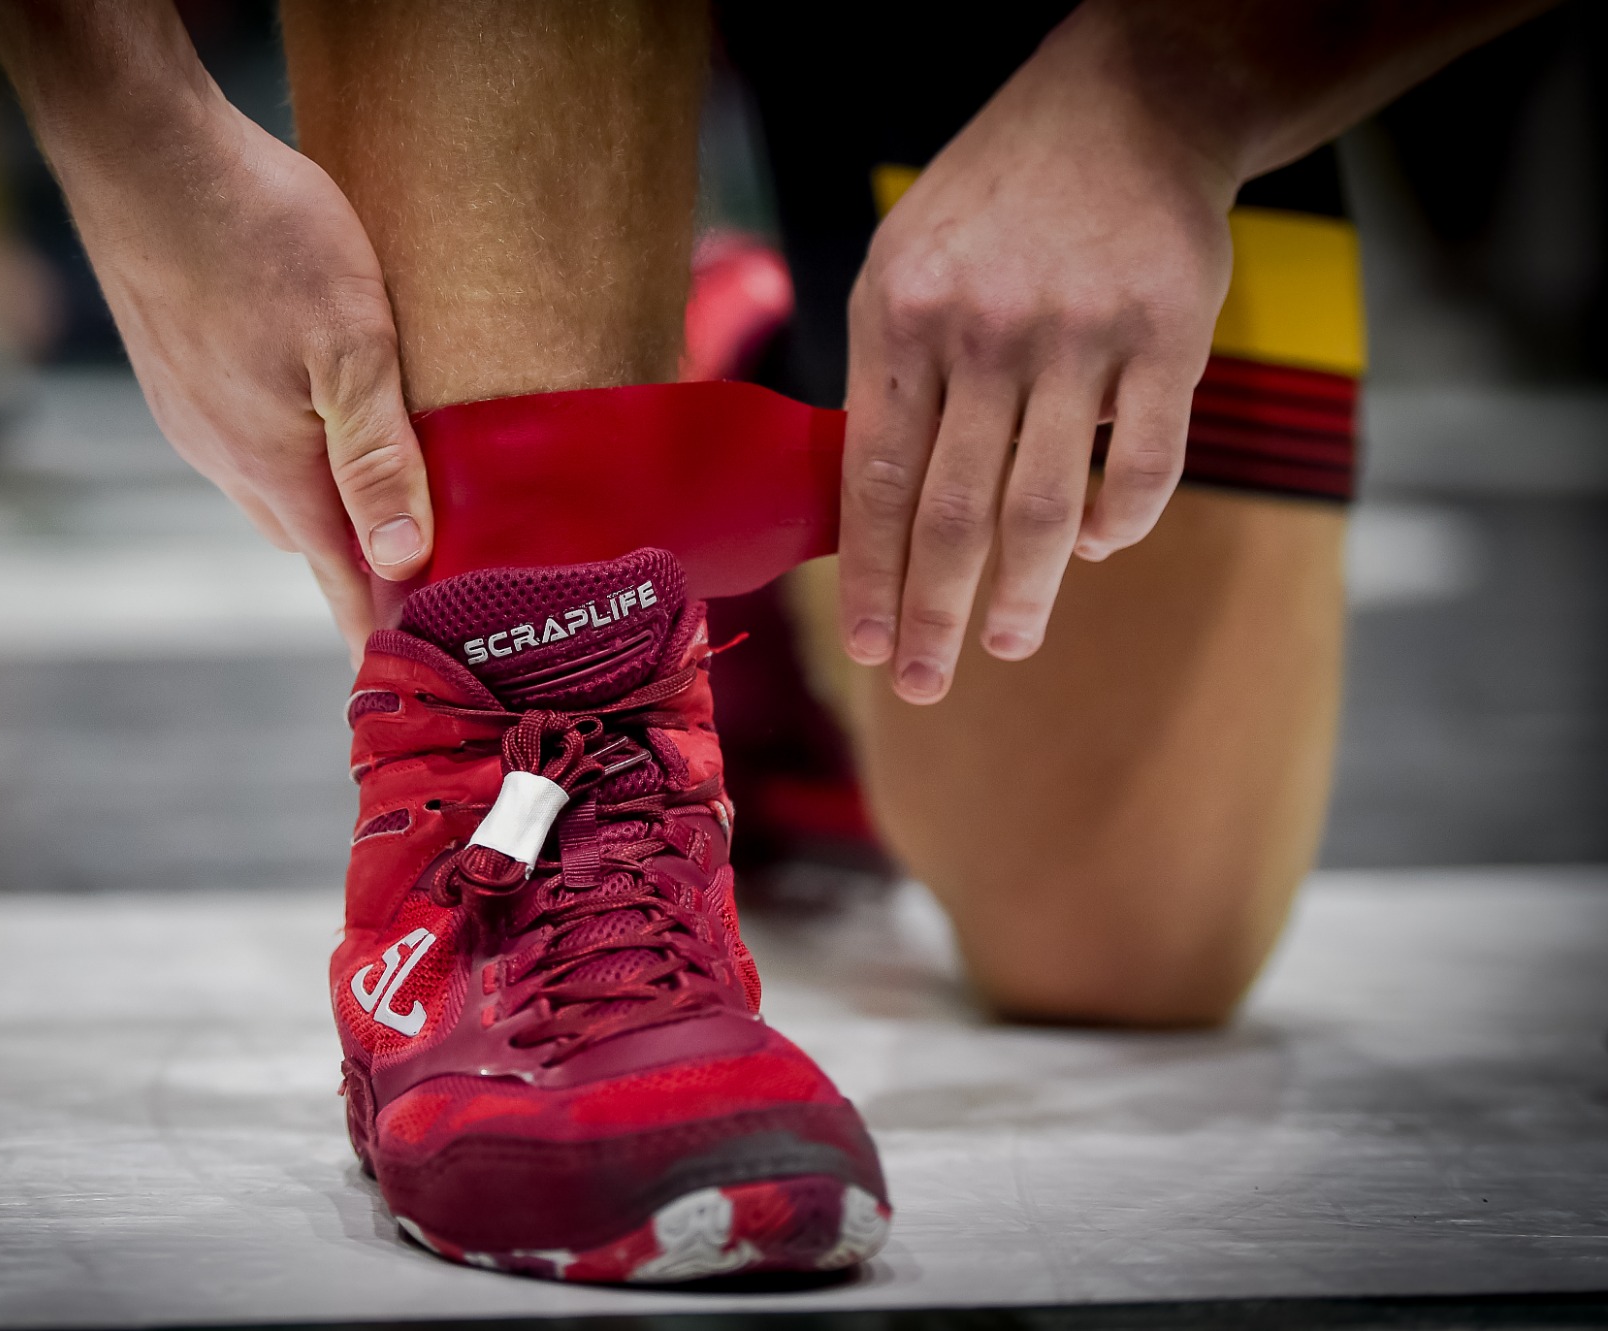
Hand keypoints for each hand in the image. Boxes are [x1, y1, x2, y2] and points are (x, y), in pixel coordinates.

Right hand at [48, 88, 429, 659]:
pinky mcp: (176, 372)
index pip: (338, 578)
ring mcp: (190, 414)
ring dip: (318, 511)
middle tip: (410, 604)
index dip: (376, 630)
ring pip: (269, 487)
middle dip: (355, 577)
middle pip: (304, 540)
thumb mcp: (352, 346)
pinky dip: (285, 457)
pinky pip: (241, 440)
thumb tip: (403, 562)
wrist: (143, 154)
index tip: (405, 684)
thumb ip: (377, 456)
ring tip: (369, 521)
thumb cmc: (260, 238)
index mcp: (272, 468)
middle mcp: (223, 456)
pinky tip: (306, 429)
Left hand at [840, 15, 1235, 703]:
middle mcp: (984, 332)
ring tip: (1008, 644)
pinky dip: (1116, 526)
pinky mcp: (1171, 337)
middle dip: (935, 615)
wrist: (1123, 109)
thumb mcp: (903, 268)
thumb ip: (888, 381)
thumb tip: (874, 517)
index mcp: (901, 319)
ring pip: (1044, 508)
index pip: (874, 482)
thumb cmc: (992, 207)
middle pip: (953, 514)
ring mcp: (1080, 336)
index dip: (869, 577)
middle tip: (922, 681)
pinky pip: (1145, 468)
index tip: (866, 646)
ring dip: (1025, 595)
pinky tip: (1092, 550)